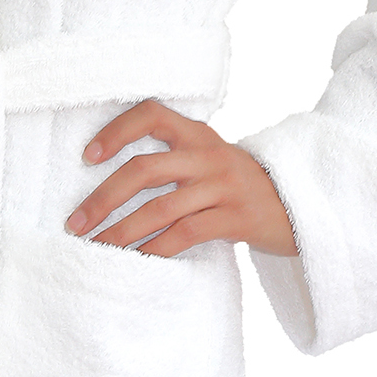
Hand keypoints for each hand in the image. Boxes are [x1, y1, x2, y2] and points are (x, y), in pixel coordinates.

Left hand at [64, 100, 299, 259]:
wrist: (301, 208)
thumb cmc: (242, 188)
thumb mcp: (212, 161)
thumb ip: (175, 160)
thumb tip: (113, 183)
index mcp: (199, 135)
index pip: (151, 114)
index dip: (116, 130)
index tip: (87, 156)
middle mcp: (210, 155)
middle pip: (145, 169)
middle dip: (103, 198)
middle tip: (76, 222)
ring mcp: (225, 187)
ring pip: (160, 207)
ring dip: (121, 231)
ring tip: (96, 247)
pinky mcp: (237, 219)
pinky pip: (185, 234)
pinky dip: (154, 250)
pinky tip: (135, 262)